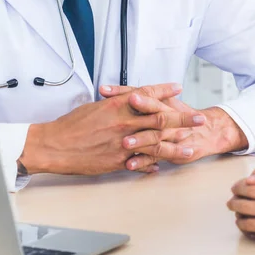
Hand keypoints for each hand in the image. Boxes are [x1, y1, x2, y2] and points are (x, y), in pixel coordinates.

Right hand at [20, 84, 205, 174]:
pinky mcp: (117, 161)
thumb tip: (128, 101)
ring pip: (155, 143)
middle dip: (183, 119)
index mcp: (117, 106)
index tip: (178, 89)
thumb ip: (114, 105)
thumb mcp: (94, 107)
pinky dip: (153, 164)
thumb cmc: (71, 125)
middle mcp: (123, 124)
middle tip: (199, 119)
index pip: (146, 95)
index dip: (164, 91)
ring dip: (175, 144)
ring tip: (190, 146)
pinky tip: (162, 166)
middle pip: (160, 119)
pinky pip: (140, 163)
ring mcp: (122, 144)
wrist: (54, 145)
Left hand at [100, 84, 248, 171]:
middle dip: (139, 109)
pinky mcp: (172, 152)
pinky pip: (156, 157)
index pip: (141, 94)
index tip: (106, 91)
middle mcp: (167, 118)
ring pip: (155, 137)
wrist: (207, 131)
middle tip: (122, 109)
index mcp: (162, 103)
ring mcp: (170, 136)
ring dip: (139, 140)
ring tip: (124, 143)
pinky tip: (130, 165)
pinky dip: (143, 162)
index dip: (123, 91)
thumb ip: (145, 97)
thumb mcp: (166, 102)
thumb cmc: (180, 115)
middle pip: (152, 112)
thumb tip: (122, 94)